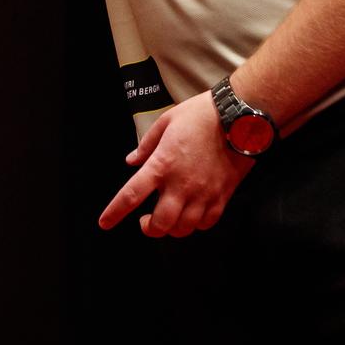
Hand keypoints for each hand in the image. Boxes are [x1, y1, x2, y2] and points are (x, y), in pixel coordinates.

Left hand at [98, 89, 255, 237]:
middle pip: (160, 224)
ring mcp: (204, 193)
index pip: (131, 195)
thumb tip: (131, 161)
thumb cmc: (200, 116)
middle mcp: (181, 185)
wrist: (238, 118)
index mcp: (162, 165)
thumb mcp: (165, 122)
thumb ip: (146, 145)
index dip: (115, 212)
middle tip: (146, 221)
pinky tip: (192, 214)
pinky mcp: (222, 197)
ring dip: (172, 228)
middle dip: (150, 228)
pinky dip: (196, 224)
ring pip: (184, 228)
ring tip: (169, 217)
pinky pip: (207, 223)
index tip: (105, 223)